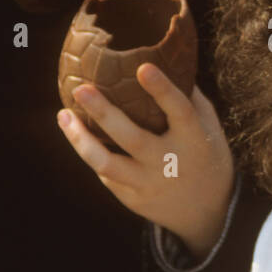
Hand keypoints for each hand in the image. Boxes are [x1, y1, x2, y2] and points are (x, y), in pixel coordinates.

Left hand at [57, 64, 233, 258]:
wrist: (208, 211)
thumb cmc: (206, 154)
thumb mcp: (208, 126)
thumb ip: (189, 98)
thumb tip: (162, 59)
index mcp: (194, 139)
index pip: (179, 110)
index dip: (162, 89)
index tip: (143, 67)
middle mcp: (170, 162)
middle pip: (131, 137)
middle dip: (103, 112)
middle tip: (81, 89)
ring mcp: (149, 183)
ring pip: (105, 163)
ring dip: (80, 139)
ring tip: (64, 116)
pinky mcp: (132, 199)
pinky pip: (106, 174)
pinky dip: (92, 152)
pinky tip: (80, 136)